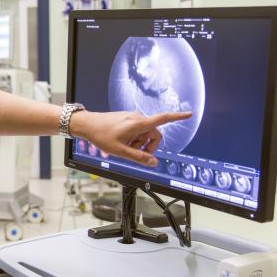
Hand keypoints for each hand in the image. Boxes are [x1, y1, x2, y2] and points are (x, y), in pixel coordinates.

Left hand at [71, 110, 192, 166]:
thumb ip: (138, 158)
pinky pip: (138, 131)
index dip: (177, 117)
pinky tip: (121, 142)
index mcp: (138, 123)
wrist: (86, 124)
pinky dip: (134, 139)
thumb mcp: (120, 151)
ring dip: (139, 143)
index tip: (189, 114)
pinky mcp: (128, 119)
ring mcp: (132, 117)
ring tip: (124, 146)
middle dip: (148, 146)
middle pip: (154, 134)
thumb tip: (154, 163)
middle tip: (134, 154)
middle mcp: (137, 118)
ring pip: (145, 134)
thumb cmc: (101, 136)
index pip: (163, 118)